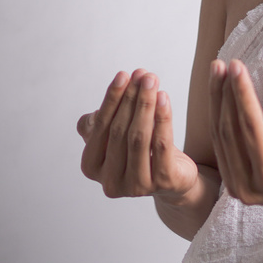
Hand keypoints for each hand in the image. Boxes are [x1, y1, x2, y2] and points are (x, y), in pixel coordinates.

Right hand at [77, 69, 198, 200]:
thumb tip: (97, 111)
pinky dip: (162, 118)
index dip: (111, 99)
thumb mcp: (114, 136)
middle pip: (119, 130)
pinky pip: (161, 144)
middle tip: (143, 75)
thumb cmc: (138, 152)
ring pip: (139, 137)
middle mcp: (110, 182)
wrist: (172, 179)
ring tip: (152, 80)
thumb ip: (100, 123)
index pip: (100, 127)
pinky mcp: (162, 183)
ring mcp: (136, 187)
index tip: (123, 75)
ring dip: (146, 104)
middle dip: (131, 98)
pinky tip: (164, 98)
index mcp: (91, 167)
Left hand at [209, 59, 262, 214]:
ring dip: (216, 101)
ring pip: (220, 137)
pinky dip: (217, 116)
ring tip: (216, 70)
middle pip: (229, 131)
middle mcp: (248, 186)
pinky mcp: (232, 183)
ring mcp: (236, 188)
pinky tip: (219, 94)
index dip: (242, 95)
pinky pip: (220, 144)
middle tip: (221, 62)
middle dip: (224, 94)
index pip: (251, 128)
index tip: (237, 66)